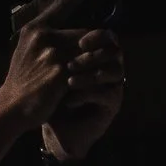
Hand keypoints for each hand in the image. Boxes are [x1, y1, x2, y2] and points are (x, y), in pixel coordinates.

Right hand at [0, 17, 93, 127]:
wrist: (11, 108)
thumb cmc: (22, 81)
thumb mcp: (27, 51)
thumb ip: (48, 37)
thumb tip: (77, 31)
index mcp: (35, 29)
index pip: (64, 2)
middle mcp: (44, 38)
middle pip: (87, 35)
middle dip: (92, 52)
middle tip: (87, 67)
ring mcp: (53, 55)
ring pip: (91, 54)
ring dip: (94, 67)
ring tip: (83, 80)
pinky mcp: (61, 73)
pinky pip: (88, 71)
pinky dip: (88, 81)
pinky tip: (77, 91)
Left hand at [44, 29, 125, 159]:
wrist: (56, 132)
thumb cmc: (53, 100)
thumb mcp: (53, 75)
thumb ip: (57, 55)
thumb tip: (50, 34)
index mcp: (98, 58)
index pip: (106, 38)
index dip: (96, 37)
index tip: (79, 42)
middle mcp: (110, 69)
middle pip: (115, 51)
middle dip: (93, 56)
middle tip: (71, 64)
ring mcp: (114, 87)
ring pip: (115, 71)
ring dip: (90, 75)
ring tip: (68, 82)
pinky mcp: (113, 105)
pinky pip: (107, 93)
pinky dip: (86, 94)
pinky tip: (68, 100)